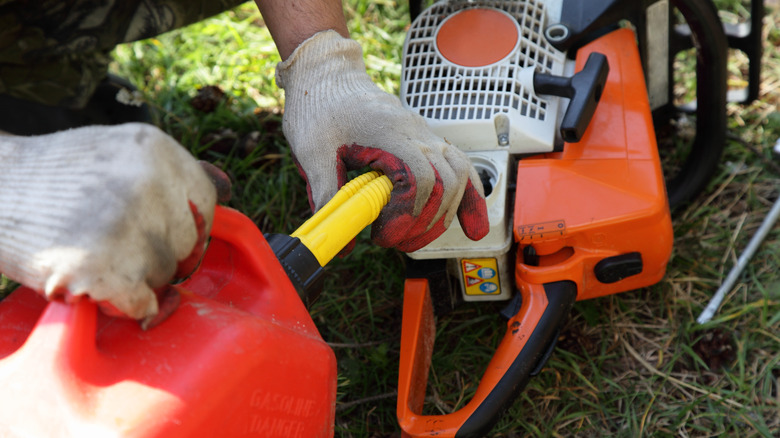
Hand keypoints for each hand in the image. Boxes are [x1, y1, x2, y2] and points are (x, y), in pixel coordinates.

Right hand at [0, 123, 217, 323]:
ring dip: (138, 280)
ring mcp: (126, 224)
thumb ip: (176, 170)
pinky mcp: (101, 267)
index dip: (187, 227)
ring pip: (165, 275)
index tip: (162, 235)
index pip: (207, 203)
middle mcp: (149, 182)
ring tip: (96, 258)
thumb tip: (229, 188)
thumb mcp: (118, 149)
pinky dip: (124, 306)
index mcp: (157, 150)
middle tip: (117, 248)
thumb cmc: (54, 176)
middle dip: (161, 255)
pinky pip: (142, 304)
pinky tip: (96, 285)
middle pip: (189, 244)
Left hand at [276, 31, 488, 251]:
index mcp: (389, 132)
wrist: (327, 76)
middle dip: (425, 223)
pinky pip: (460, 168)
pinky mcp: (426, 142)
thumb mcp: (312, 153)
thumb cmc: (317, 108)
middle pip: (446, 183)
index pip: (420, 179)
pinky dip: (469, 197)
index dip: (408, 214)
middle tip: (394, 242)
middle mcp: (416, 133)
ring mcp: (425, 135)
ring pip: (459, 176)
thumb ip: (327, 196)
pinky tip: (472, 225)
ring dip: (444, 215)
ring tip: (415, 239)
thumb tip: (341, 246)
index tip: (381, 234)